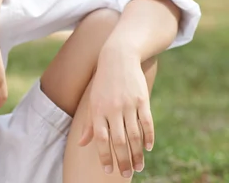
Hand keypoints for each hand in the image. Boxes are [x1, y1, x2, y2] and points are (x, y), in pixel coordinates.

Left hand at [78, 50, 153, 177]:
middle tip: (126, 175)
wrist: (118, 58)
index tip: (108, 170)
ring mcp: (128, 104)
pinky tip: (148, 148)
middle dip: (123, 160)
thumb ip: (89, 124)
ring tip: (139, 167)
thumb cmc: (103, 83)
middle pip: (119, 140)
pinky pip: (147, 123)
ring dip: (137, 154)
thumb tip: (82, 144)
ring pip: (134, 135)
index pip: (101, 138)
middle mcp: (113, 109)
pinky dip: (148, 137)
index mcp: (98, 110)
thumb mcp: (92, 101)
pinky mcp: (142, 100)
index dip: (105, 155)